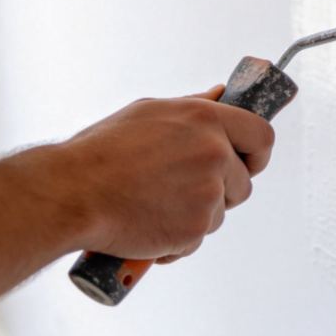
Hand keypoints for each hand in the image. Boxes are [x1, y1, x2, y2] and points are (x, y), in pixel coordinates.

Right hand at [60, 88, 274, 262]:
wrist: (74, 193)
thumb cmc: (103, 152)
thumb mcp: (150, 112)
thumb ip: (194, 107)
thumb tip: (221, 96)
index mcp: (205, 119)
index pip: (261, 135)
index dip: (257, 154)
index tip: (248, 163)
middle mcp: (213, 153)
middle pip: (244, 182)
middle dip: (222, 191)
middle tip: (184, 191)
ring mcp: (207, 192)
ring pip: (220, 213)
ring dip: (195, 216)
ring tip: (155, 205)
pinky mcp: (195, 228)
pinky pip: (197, 240)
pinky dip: (177, 240)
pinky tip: (149, 225)